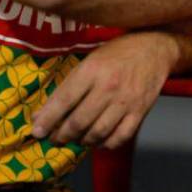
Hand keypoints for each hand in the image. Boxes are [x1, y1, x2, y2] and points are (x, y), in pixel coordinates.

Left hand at [30, 31, 173, 148]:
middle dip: (62, 135)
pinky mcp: (141, 111)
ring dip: (82, 141)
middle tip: (56, 138)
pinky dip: (105, 144)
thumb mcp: (89, 61)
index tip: (37, 132)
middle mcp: (109, 87)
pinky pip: (120, 137)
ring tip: (76, 139)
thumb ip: (66, 88)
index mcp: (92, 71)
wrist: (154, 48)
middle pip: (79, 122)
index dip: (47, 120)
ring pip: (98, 133)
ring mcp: (126, 101)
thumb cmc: (117, 53)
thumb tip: (41, 115)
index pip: (63, 101)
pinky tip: (98, 140)